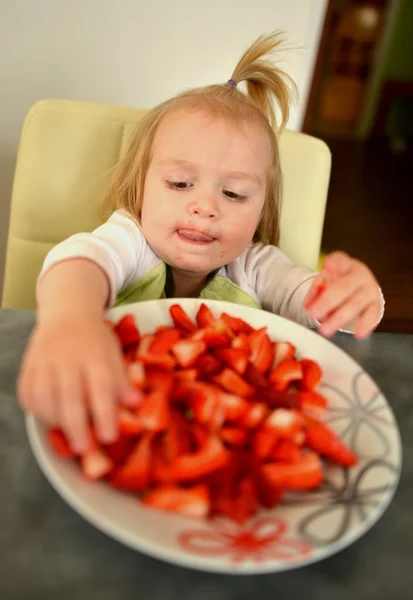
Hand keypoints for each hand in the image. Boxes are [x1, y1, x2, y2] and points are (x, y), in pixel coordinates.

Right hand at [17, 314, 141, 453]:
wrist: (68, 313)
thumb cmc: (96, 340)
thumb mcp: (115, 355)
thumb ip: (123, 381)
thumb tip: (137, 405)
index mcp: (96, 353)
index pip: (101, 386)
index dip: (104, 413)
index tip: (109, 437)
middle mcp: (68, 356)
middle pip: (68, 395)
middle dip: (76, 426)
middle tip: (84, 448)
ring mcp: (45, 359)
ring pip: (43, 396)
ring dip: (54, 420)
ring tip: (67, 434)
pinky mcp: (28, 364)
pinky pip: (27, 392)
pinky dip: (36, 410)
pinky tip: (49, 419)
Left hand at [304, 251, 382, 338]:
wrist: (359, 287)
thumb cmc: (340, 283)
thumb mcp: (325, 281)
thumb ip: (315, 291)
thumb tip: (308, 305)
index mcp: (346, 265)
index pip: (339, 260)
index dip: (334, 263)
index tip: (327, 266)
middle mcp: (360, 275)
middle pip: (344, 287)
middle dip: (327, 301)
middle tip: (314, 313)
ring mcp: (370, 290)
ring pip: (356, 304)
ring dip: (339, 318)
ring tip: (326, 329)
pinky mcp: (377, 305)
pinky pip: (372, 315)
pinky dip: (365, 325)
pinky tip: (358, 334)